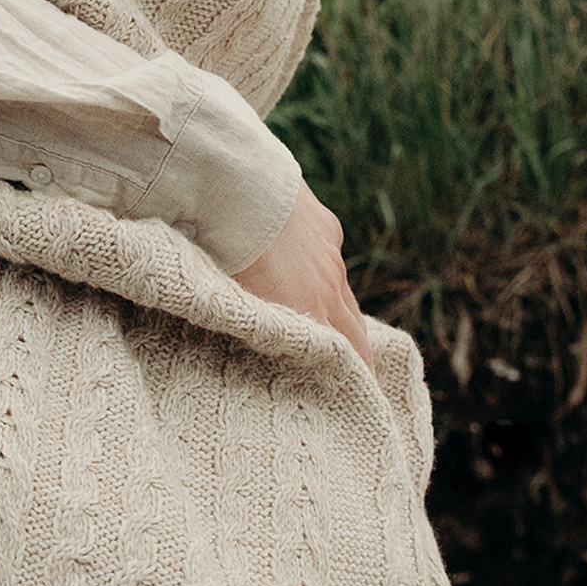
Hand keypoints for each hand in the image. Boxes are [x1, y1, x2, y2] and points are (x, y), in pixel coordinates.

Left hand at [231, 184, 373, 366]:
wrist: (238, 186)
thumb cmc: (225, 248)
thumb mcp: (237, 299)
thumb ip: (258, 324)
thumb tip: (263, 344)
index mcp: (310, 310)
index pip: (349, 357)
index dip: (357, 379)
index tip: (360, 400)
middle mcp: (329, 287)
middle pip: (357, 332)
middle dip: (360, 358)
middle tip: (360, 381)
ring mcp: (331, 255)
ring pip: (343, 295)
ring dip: (340, 315)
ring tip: (334, 333)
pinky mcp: (326, 227)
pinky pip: (330, 257)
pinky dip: (322, 271)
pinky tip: (305, 270)